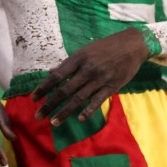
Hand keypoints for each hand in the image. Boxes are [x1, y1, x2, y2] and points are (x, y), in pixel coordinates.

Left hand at [32, 27, 150, 125]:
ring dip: (65, 111)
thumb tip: (51, 71)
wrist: (133, 44)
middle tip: (38, 116)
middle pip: (64, 90)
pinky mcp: (112, 86)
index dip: (44, 87)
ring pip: (78, 98)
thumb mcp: (86, 50)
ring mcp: (100, 78)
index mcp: (79, 58)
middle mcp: (87, 69)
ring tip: (54, 122)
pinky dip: (88, 110)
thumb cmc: (107, 46)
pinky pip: (97, 100)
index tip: (33, 98)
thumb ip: (69, 63)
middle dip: (50, 104)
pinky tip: (79, 118)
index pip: (57, 75)